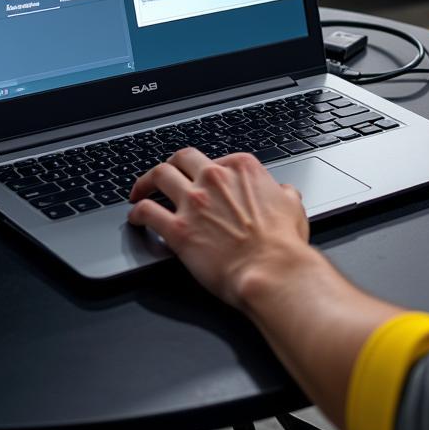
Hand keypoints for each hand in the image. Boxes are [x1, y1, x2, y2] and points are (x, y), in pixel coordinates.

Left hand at [128, 148, 310, 307]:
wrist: (271, 271)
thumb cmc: (282, 243)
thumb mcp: (293, 207)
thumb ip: (284, 194)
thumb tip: (285, 192)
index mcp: (241, 168)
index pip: (216, 159)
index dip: (208, 170)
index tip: (203, 180)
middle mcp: (214, 178)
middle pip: (182, 158)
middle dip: (172, 164)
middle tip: (164, 175)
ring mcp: (194, 202)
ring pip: (158, 175)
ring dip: (146, 182)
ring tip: (140, 191)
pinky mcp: (177, 229)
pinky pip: (147, 212)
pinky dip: (137, 213)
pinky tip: (136, 218)